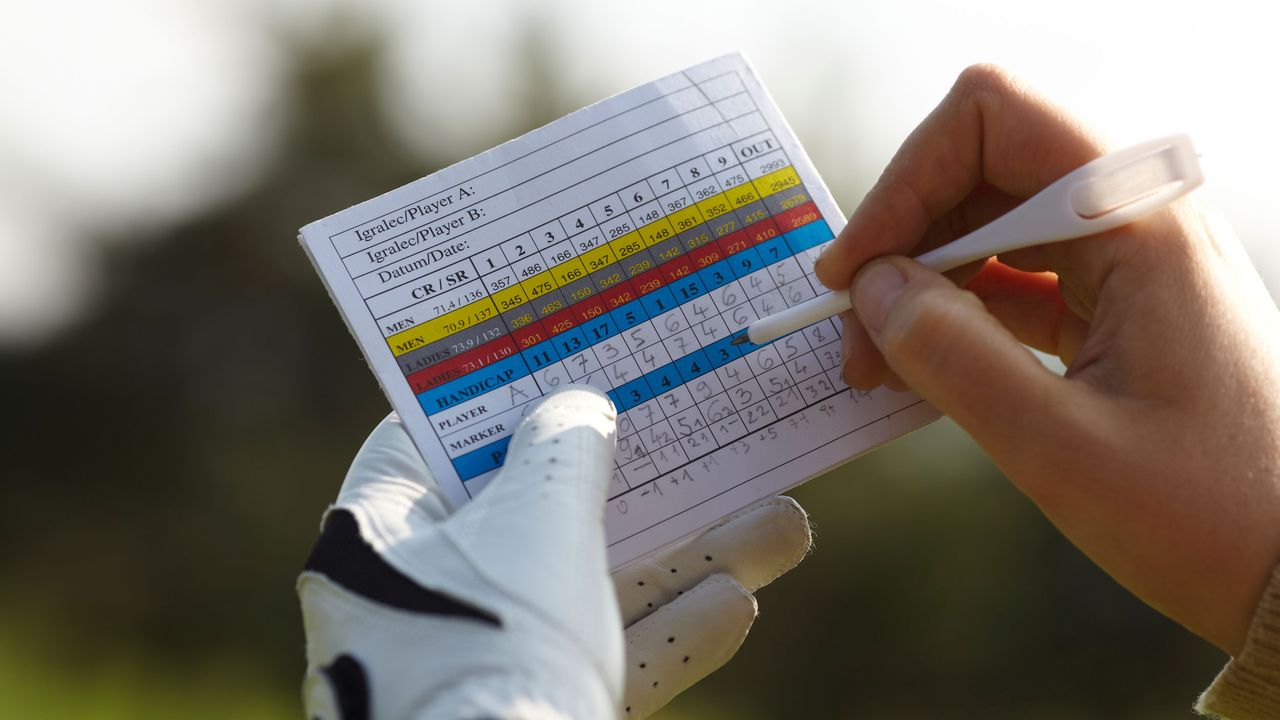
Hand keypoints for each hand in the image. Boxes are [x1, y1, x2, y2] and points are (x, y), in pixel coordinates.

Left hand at [299, 385, 810, 718]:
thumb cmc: (493, 636)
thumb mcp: (536, 517)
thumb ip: (564, 450)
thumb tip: (578, 409)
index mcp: (384, 533)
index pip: (430, 438)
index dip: (494, 395)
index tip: (558, 360)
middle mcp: (423, 594)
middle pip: (539, 511)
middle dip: (635, 481)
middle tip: (692, 430)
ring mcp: (478, 656)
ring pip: (592, 588)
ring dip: (685, 559)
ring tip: (781, 524)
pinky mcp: (526, 708)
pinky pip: (601, 657)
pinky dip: (666, 633)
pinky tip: (741, 604)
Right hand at [814, 64, 1279, 654]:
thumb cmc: (1211, 513)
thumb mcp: (1061, 448)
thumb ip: (954, 359)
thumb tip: (872, 293)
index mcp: (1140, 223)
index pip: (994, 119)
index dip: (905, 181)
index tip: (856, 271)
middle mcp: (1137, 218)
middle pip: (982, 167)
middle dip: (903, 240)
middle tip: (854, 331)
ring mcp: (1129, 258)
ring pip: (991, 222)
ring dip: (923, 280)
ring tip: (879, 361)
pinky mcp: (1118, 301)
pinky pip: (1015, 274)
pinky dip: (958, 311)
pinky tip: (924, 365)